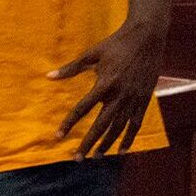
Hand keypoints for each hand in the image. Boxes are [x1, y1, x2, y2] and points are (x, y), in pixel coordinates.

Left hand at [50, 21, 164, 157]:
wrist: (147, 37)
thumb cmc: (116, 44)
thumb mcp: (92, 53)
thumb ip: (71, 68)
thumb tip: (48, 77)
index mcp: (105, 83)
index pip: (82, 108)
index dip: (69, 123)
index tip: (58, 136)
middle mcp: (120, 94)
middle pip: (101, 124)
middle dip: (89, 142)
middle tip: (79, 158)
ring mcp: (134, 98)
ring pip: (120, 127)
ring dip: (108, 143)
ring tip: (98, 157)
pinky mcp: (145, 99)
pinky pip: (136, 123)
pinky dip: (130, 137)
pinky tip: (123, 150)